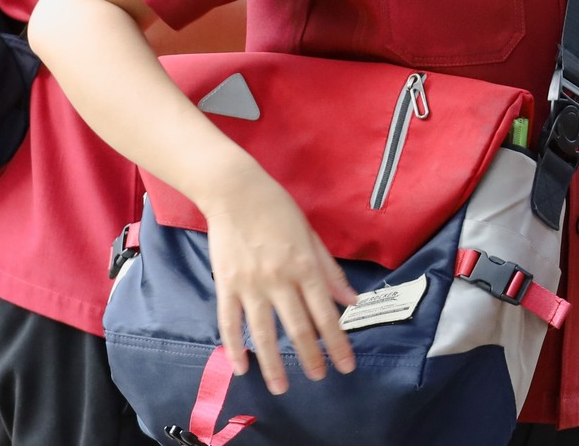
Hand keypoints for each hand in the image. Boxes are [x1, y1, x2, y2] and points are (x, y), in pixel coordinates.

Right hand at [202, 161, 357, 393]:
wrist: (234, 191)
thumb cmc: (277, 208)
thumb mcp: (310, 235)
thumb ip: (329, 271)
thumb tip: (352, 301)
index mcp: (304, 266)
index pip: (326, 314)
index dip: (337, 343)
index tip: (346, 366)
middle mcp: (279, 279)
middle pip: (298, 328)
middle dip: (311, 358)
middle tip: (319, 378)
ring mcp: (251, 284)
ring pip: (264, 333)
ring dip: (274, 364)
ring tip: (281, 387)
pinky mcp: (226, 284)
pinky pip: (230, 322)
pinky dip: (235, 346)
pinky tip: (241, 366)